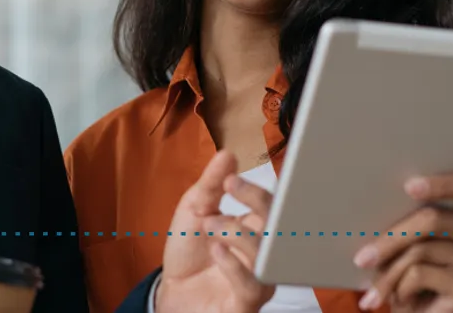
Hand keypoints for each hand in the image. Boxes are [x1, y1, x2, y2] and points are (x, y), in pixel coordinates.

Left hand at [155, 151, 275, 312]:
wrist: (171, 292)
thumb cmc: (190, 252)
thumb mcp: (195, 210)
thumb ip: (212, 184)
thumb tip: (228, 155)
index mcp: (255, 228)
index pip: (272, 205)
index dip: (257, 190)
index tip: (231, 179)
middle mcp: (263, 253)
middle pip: (281, 225)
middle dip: (258, 201)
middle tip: (231, 187)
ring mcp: (258, 279)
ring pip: (268, 254)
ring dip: (236, 231)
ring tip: (209, 225)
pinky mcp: (246, 303)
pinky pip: (253, 285)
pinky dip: (234, 264)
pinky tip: (217, 250)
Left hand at [355, 173, 452, 312]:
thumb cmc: (411, 277)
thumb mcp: (408, 244)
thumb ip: (407, 221)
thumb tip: (372, 206)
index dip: (444, 183)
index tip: (409, 186)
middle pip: (433, 218)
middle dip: (391, 237)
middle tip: (361, 258)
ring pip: (420, 249)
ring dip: (389, 271)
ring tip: (375, 287)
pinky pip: (420, 274)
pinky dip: (399, 286)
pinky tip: (399, 298)